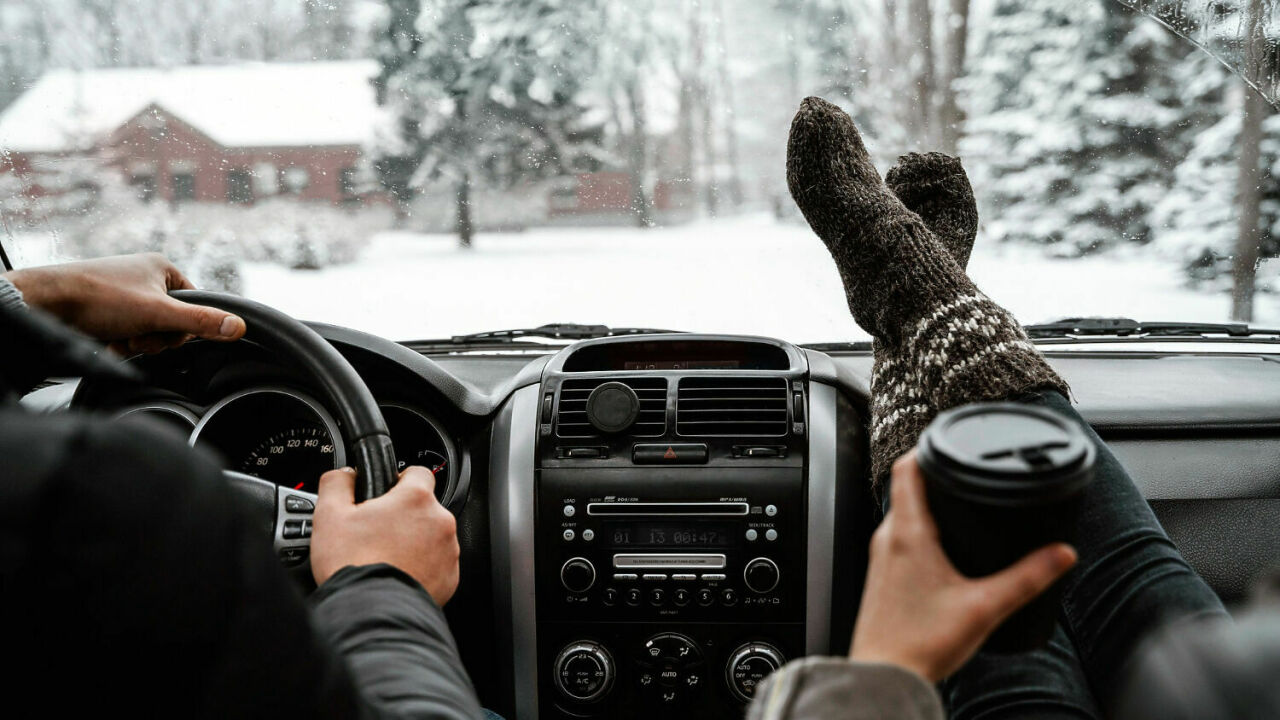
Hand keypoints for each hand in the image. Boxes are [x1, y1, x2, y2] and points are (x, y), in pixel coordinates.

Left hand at [3, 253, 245, 353]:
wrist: (46, 303)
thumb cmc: (98, 298)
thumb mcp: (158, 313)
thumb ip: (200, 322)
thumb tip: (239, 327)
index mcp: (162, 268)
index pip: (195, 304)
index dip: (183, 326)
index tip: (164, 330)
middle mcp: (144, 278)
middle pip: (172, 321)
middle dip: (156, 337)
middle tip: (137, 334)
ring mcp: (124, 294)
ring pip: (149, 331)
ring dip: (138, 342)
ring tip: (118, 336)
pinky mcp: (106, 310)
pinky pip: (128, 333)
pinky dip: (120, 343)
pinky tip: (107, 339)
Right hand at [311, 465, 460, 605]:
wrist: (371, 613)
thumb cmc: (353, 565)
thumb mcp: (329, 515)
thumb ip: (337, 484)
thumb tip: (344, 475)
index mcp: (415, 499)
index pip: (417, 472)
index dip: (399, 480)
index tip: (387, 494)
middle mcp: (440, 521)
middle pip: (423, 508)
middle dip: (403, 517)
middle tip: (377, 533)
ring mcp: (448, 551)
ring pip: (431, 537)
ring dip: (414, 542)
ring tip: (385, 558)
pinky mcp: (450, 578)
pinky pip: (437, 564)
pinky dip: (422, 567)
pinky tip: (398, 574)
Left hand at [849, 452, 1077, 682]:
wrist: (884, 675)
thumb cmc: (920, 644)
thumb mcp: (986, 606)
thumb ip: (1028, 577)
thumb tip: (1062, 554)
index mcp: (907, 533)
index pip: (906, 468)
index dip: (926, 446)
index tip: (947, 438)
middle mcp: (886, 538)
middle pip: (907, 488)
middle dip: (935, 476)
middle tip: (963, 472)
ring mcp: (879, 557)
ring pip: (902, 514)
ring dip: (927, 504)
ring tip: (958, 504)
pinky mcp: (881, 576)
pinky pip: (898, 538)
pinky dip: (919, 529)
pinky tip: (942, 547)